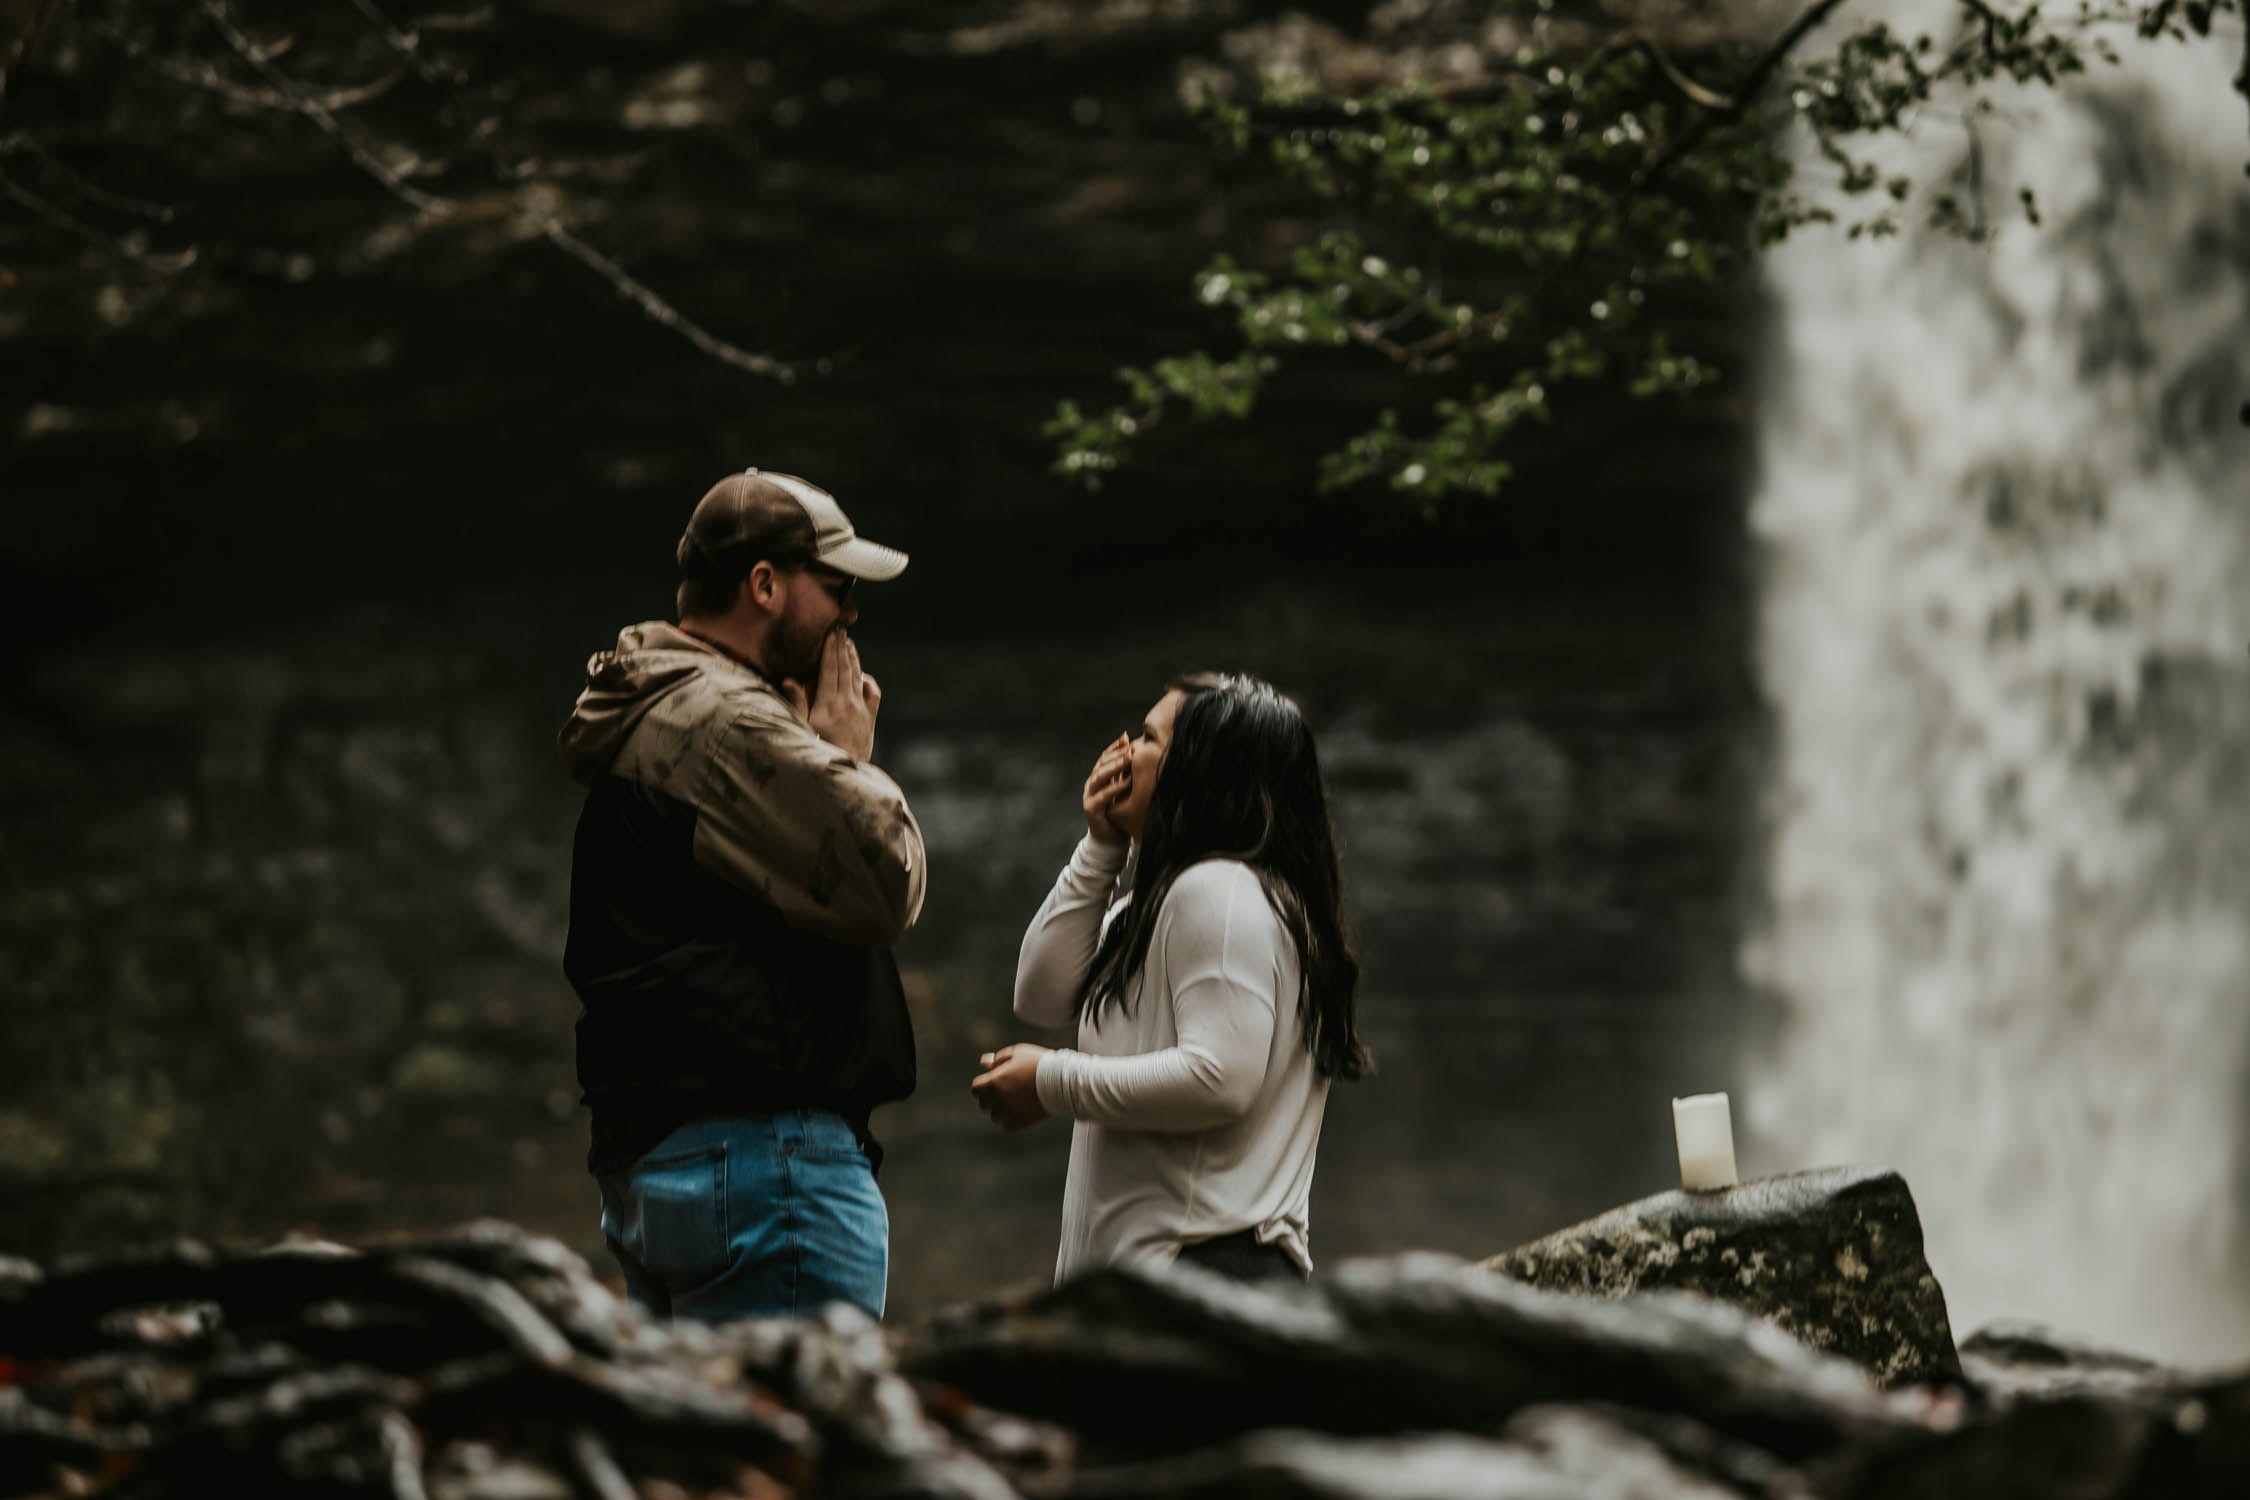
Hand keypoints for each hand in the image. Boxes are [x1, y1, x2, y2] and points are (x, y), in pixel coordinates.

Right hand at [786, 629, 878, 760]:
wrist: (844, 774)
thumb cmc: (817, 752)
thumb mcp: (802, 729)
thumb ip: (796, 704)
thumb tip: (790, 680)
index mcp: (828, 703)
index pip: (829, 669)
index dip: (830, 649)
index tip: (831, 632)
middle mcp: (847, 703)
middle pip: (844, 668)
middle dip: (842, 647)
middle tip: (840, 629)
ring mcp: (861, 711)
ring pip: (857, 677)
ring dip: (854, 659)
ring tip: (849, 643)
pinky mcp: (870, 720)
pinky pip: (872, 694)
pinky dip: (867, 681)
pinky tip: (863, 675)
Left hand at [971, 1043, 1050, 1132]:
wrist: (1061, 1080)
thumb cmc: (1039, 1062)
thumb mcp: (1018, 1053)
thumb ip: (998, 1058)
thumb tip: (984, 1063)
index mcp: (995, 1081)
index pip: (976, 1089)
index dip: (981, 1086)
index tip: (990, 1083)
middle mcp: (999, 1099)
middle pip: (983, 1104)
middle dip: (989, 1098)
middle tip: (1003, 1091)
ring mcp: (1010, 1112)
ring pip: (995, 1116)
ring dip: (1000, 1110)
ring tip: (1014, 1101)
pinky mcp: (1022, 1121)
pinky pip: (1007, 1126)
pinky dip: (1010, 1121)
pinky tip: (1019, 1111)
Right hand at [1082, 734, 1131, 845]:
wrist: (1110, 841)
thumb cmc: (1120, 814)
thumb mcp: (1124, 792)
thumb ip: (1126, 775)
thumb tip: (1138, 755)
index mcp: (1097, 779)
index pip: (1104, 758)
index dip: (1114, 747)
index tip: (1126, 737)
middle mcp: (1091, 786)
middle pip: (1101, 764)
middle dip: (1116, 754)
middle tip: (1130, 747)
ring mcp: (1089, 797)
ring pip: (1100, 776)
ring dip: (1115, 767)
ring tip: (1129, 759)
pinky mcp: (1091, 810)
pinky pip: (1104, 796)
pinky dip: (1116, 787)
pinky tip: (1128, 781)